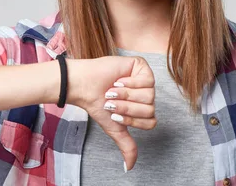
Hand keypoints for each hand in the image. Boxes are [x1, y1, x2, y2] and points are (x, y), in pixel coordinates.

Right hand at [66, 56, 155, 170]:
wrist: (85, 86)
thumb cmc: (98, 104)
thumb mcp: (114, 127)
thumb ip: (126, 145)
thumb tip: (129, 168)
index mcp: (142, 109)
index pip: (151, 122)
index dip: (131, 120)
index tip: (114, 115)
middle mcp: (146, 95)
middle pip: (150, 109)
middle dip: (127, 108)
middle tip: (111, 101)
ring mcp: (145, 80)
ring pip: (149, 95)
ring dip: (126, 95)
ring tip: (113, 89)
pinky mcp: (142, 67)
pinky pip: (146, 81)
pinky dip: (129, 83)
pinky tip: (118, 80)